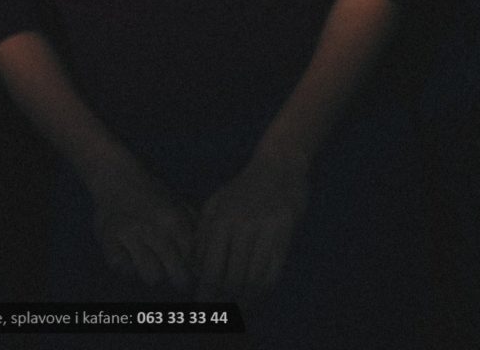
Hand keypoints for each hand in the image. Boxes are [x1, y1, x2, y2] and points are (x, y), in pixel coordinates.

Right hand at [90, 157, 196, 291]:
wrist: (115, 173)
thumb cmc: (150, 188)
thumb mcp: (177, 200)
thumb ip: (193, 223)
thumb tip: (204, 252)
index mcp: (173, 219)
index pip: (193, 258)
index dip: (194, 266)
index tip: (190, 267)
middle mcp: (154, 229)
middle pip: (177, 274)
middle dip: (178, 277)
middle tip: (173, 273)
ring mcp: (130, 236)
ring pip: (152, 277)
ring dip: (153, 272)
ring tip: (151, 263)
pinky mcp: (108, 240)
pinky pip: (122, 269)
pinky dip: (127, 266)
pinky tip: (129, 256)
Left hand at [193, 145, 308, 297]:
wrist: (278, 167)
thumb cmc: (243, 187)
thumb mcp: (216, 203)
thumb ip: (203, 233)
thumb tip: (195, 268)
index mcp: (219, 219)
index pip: (208, 267)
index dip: (205, 291)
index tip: (203, 305)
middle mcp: (239, 226)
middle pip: (229, 278)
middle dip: (223, 301)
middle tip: (220, 313)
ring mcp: (263, 231)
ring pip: (251, 280)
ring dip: (244, 300)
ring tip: (238, 309)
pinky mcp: (284, 235)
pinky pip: (272, 273)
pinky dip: (263, 291)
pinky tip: (257, 295)